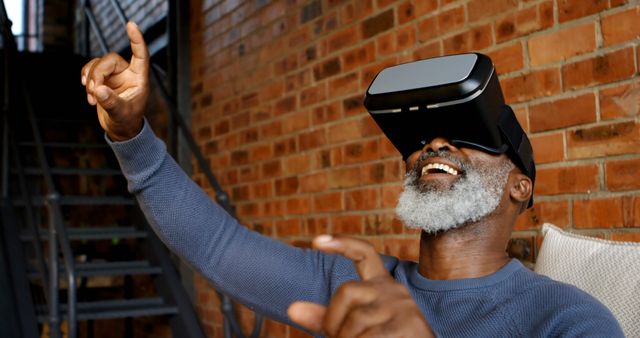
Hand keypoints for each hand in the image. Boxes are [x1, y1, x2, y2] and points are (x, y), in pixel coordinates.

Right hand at [81, 21, 148, 140]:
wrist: (120, 129)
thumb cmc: (126, 121)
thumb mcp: (120, 114)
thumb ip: (110, 102)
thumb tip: (97, 89)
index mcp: (139, 79)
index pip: (140, 54)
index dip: (136, 39)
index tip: (131, 25)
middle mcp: (128, 73)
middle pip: (109, 60)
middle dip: (97, 74)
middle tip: (92, 93)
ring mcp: (115, 75)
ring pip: (98, 64)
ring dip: (90, 79)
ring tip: (91, 98)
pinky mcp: (103, 79)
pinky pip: (90, 69)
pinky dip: (85, 78)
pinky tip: (87, 92)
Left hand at [288, 235, 433, 337]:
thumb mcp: (355, 327)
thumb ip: (327, 317)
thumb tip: (292, 309)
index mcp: (381, 286)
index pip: (364, 253)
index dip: (342, 243)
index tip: (316, 241)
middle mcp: (393, 290)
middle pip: (346, 290)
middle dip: (332, 320)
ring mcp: (403, 306)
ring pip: (355, 321)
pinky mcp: (409, 325)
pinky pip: (369, 337)